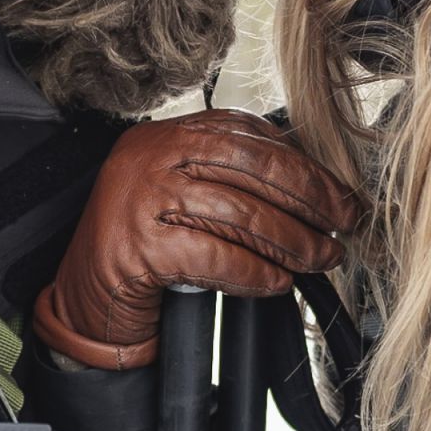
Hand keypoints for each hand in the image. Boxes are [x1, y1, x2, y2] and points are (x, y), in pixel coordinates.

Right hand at [33, 109, 356, 368]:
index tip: (339, 194)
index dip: (305, 166)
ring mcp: (144, 196)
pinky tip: (277, 283)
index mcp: (169, 133)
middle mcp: (154, 154)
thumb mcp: (181, 191)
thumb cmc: (144, 246)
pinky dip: (254, 272)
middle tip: (344, 225)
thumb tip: (313, 189)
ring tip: (321, 258)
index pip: (251, 136)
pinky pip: (215, 255)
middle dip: (311, 198)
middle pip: (254, 167)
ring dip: (293, 240)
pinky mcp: (141, 244)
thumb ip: (229, 177)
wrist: (86, 297)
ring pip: (241, 212)